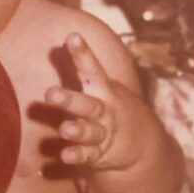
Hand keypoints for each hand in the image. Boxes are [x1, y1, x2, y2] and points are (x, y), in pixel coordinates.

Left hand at [45, 32, 145, 171]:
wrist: (143, 142)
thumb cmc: (110, 106)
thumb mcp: (101, 87)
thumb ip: (81, 69)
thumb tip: (60, 41)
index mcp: (103, 90)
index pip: (92, 68)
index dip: (82, 53)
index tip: (72, 36)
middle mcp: (104, 110)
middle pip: (87, 104)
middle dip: (69, 100)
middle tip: (50, 94)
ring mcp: (103, 133)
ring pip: (89, 132)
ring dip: (77, 131)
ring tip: (64, 130)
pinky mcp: (99, 154)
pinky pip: (87, 155)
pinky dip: (77, 156)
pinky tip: (65, 156)